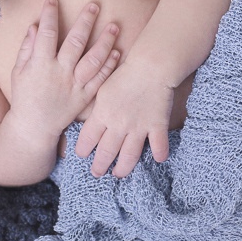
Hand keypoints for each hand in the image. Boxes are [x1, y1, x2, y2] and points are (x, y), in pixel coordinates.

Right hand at [9, 0, 120, 134]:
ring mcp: (74, 85)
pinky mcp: (85, 97)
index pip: (47, 34)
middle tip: (94, 5)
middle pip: (76, 43)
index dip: (50, 15)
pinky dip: (109, 66)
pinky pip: (100, 79)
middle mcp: (60, 73)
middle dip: (85, 22)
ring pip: (93, 60)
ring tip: (114, 26)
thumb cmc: (24, 96)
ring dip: (105, 42)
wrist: (34, 127)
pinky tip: (116, 52)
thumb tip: (35, 25)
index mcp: (40, 65)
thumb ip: (27, 48)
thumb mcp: (19, 72)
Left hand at [75, 62, 173, 177]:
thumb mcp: (102, 87)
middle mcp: (118, 125)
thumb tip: (87, 120)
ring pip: (128, 156)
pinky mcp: (156, 125)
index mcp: (102, 114)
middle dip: (100, 166)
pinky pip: (158, 145)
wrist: (151, 66)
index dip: (82, 150)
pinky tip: (159, 159)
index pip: (87, 139)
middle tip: (97, 173)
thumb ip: (96, 107)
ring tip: (118, 174)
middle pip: (106, 153)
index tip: (81, 155)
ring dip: (122, 168)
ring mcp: (138, 127)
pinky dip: (159, 154)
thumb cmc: (125, 72)